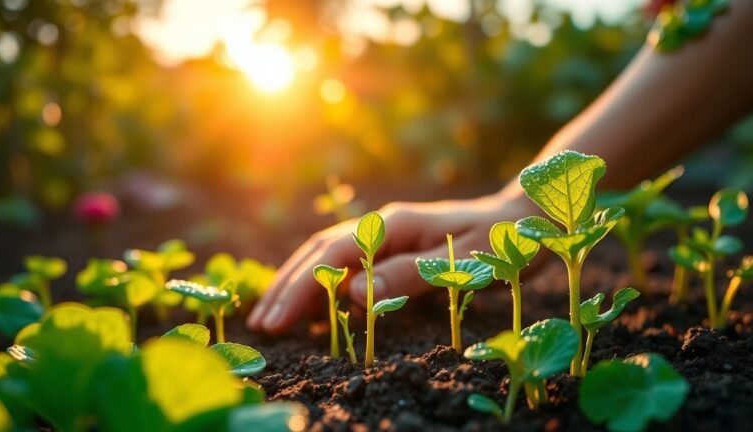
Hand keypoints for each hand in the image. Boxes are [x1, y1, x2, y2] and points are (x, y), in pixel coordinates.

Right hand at [246, 189, 536, 333]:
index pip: (333, 257)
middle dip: (287, 286)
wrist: (519, 219)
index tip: (277, 320)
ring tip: (270, 311)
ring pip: (325, 253)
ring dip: (295, 281)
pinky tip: (307, 299)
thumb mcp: (462, 264)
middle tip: (261, 323)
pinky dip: (318, 279)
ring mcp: (382, 231)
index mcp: (392, 225)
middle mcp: (380, 224)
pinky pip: (343, 260)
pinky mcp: (387, 243)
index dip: (302, 289)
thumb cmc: (499, 243)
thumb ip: (409, 276)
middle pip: (318, 252)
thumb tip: (353, 293)